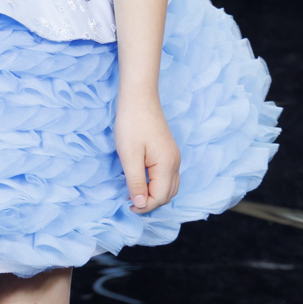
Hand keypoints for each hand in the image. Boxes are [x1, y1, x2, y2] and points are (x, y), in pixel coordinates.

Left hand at [114, 93, 179, 213]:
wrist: (139, 97)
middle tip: (130, 202)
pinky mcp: (169, 152)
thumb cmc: (131, 124)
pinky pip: (168, 177)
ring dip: (155, 195)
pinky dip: (157, 185)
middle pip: (167, 195)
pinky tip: (143, 182)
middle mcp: (175, 163)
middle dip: (151, 203)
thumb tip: (141, 204)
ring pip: (170, 187)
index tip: (127, 206)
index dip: (144, 206)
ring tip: (135, 194)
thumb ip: (136, 182)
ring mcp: (174, 157)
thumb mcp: (129, 156)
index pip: (159, 197)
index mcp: (167, 165)